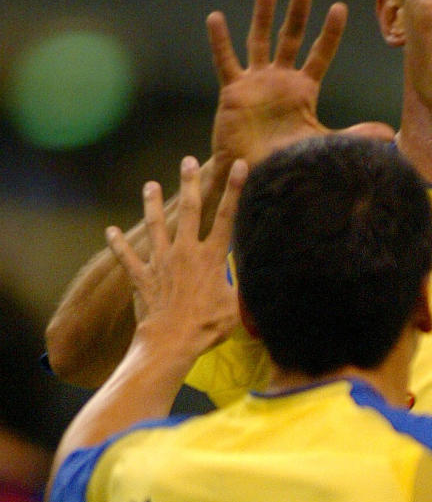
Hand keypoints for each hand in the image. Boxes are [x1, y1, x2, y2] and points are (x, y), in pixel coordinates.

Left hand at [106, 156, 246, 359]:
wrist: (172, 341)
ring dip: (153, 204)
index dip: (235, 190)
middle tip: (188, 161)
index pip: (228, 217)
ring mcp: (161, 262)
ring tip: (150, 186)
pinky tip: (110, 231)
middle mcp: (185, 252)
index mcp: (211, 257)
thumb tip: (251, 279)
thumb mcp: (234, 307)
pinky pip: (127, 258)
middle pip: (190, 210)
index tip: (240, 166)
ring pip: (156, 225)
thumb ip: (238, 287)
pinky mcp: (142, 276)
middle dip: (190, 183)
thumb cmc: (207, 327)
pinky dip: (118, 245)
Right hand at [208, 0, 394, 169]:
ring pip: (259, 42)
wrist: (258, 174)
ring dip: (263, 17)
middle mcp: (280, 81)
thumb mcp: (325, 144)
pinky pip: (226, 62)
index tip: (339, 7)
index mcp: (303, 90)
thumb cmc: (289, 161)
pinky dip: (220, 41)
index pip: (319, 54)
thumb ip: (356, 135)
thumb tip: (390, 134)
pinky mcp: (233, 91)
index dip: (329, 33)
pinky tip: (215, 19)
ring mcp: (256, 83)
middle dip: (297, 14)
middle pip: (290, 40)